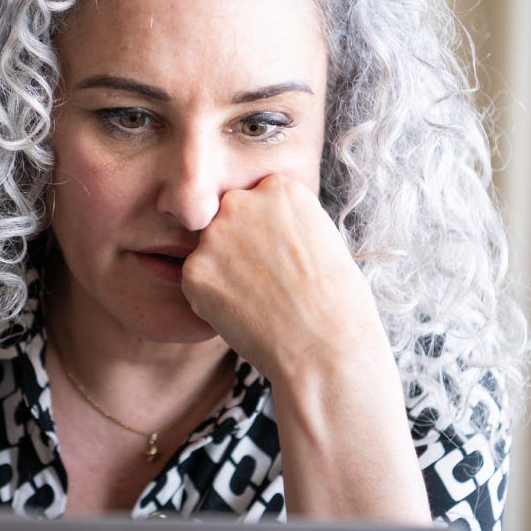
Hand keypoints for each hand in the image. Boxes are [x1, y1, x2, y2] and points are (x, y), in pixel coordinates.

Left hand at [180, 173, 390, 381]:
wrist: (324, 343)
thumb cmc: (335, 298)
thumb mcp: (320, 236)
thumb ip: (281, 221)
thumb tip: (255, 230)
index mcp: (278, 188)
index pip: (257, 201)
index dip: (269, 234)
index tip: (284, 258)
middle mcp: (241, 201)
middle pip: (229, 219)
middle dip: (240, 246)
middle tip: (268, 282)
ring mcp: (214, 235)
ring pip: (210, 251)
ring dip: (225, 273)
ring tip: (260, 300)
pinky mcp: (195, 270)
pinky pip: (197, 282)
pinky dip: (213, 300)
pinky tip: (244, 314)